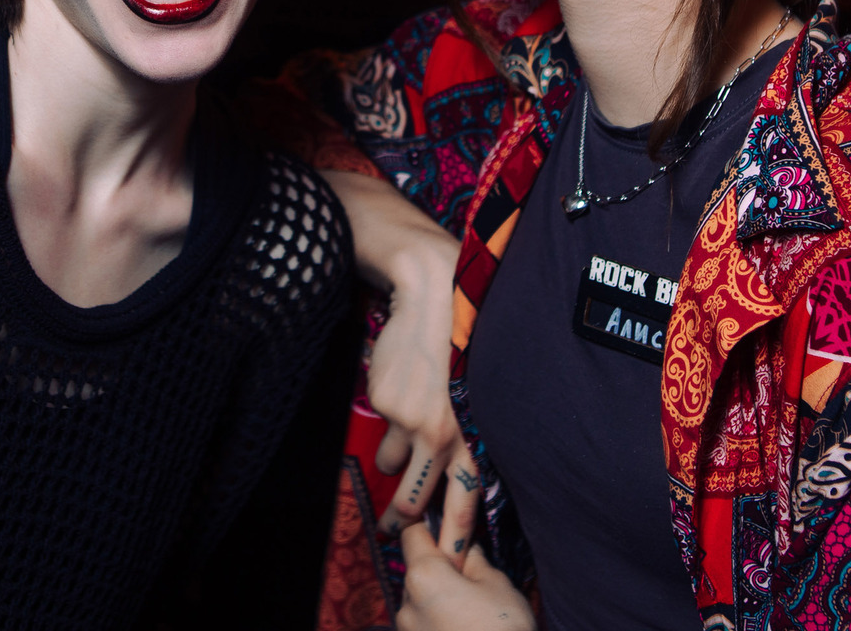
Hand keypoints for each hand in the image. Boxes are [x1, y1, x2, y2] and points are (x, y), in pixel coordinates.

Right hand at [323, 170, 463, 532]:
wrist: (430, 291)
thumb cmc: (455, 339)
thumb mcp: (470, 392)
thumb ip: (460, 431)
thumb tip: (440, 469)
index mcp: (473, 431)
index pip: (464, 497)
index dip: (453, 533)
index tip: (446, 558)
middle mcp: (445, 433)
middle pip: (417, 495)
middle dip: (403, 518)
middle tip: (393, 528)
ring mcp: (411, 420)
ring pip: (393, 462)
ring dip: (393, 457)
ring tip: (404, 424)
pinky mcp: (385, 403)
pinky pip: (377, 428)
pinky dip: (383, 418)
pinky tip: (396, 388)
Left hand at [395, 520, 534, 630]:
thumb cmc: (503, 630)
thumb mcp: (497, 585)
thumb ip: (476, 561)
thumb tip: (467, 548)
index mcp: (423, 575)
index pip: (411, 533)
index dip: (429, 528)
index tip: (449, 532)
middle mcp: (405, 602)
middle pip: (416, 571)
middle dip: (439, 571)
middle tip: (470, 579)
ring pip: (419, 601)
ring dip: (438, 600)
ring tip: (470, 613)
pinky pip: (422, 626)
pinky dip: (438, 623)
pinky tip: (464, 629)